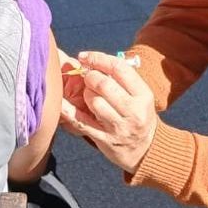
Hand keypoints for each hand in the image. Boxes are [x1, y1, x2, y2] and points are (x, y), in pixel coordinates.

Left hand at [60, 50, 156, 173]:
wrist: (146, 150)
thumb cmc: (138, 115)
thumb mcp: (140, 96)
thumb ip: (121, 78)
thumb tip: (92, 60)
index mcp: (143, 95)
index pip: (119, 69)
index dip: (98, 59)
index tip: (85, 57)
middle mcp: (133, 111)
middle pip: (104, 84)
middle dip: (90, 77)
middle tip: (87, 78)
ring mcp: (119, 127)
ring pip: (94, 102)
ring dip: (86, 95)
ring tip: (90, 96)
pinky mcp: (105, 139)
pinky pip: (82, 122)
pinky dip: (69, 112)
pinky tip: (60, 103)